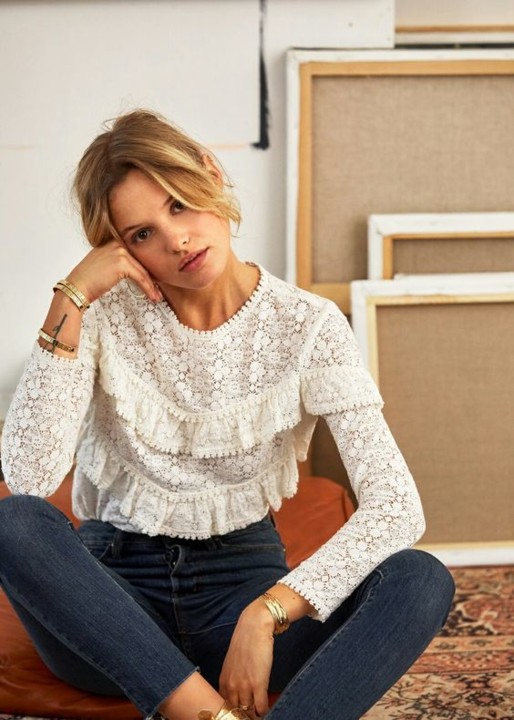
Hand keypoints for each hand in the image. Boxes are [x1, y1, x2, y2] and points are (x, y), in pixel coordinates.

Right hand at [66, 240, 161, 303]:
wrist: (76, 287)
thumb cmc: (87, 281)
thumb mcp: (103, 265)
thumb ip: (117, 262)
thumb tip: (135, 271)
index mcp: (112, 242)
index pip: (135, 256)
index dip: (146, 269)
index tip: (153, 281)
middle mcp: (116, 243)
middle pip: (140, 262)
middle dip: (151, 278)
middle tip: (157, 290)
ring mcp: (119, 252)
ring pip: (143, 271)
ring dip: (152, 285)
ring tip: (156, 296)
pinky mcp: (122, 263)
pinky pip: (141, 277)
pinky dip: (148, 288)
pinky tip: (152, 296)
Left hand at [219, 602, 275, 716]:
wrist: (254, 626)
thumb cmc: (246, 642)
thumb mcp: (233, 662)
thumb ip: (233, 679)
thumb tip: (238, 693)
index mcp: (224, 681)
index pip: (225, 707)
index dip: (233, 712)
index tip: (240, 713)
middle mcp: (231, 686)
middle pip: (236, 712)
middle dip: (243, 715)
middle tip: (250, 715)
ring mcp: (244, 686)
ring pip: (248, 712)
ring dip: (254, 714)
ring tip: (259, 714)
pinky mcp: (258, 683)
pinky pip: (260, 707)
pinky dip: (264, 710)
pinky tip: (266, 708)